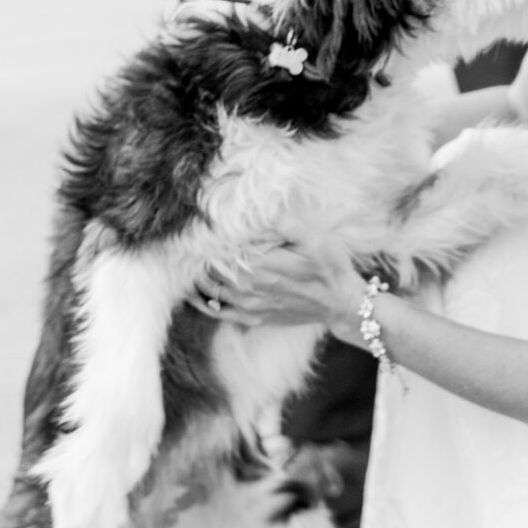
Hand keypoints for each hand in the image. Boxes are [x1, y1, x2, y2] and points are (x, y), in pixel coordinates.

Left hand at [198, 238, 363, 337]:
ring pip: (208, 290)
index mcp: (260, 266)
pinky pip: (216, 312)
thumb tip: (260, 209)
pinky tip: (194, 290)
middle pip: (209, 270)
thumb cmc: (329, 267)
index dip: (205, 239)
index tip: (196, 226)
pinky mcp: (251, 318)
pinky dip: (201, 301)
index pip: (219, 251)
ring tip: (188, 260)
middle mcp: (248, 288)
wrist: (340, 303)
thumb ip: (287, 223)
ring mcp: (248, 306)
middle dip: (197, 255)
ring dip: (195, 275)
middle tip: (187, 239)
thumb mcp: (315, 238)